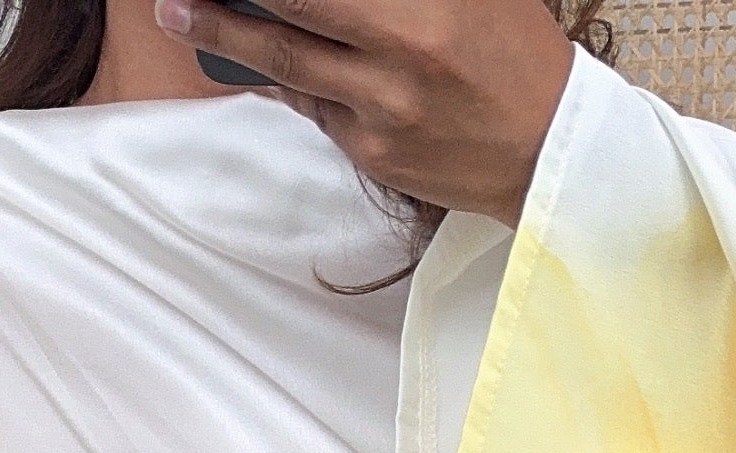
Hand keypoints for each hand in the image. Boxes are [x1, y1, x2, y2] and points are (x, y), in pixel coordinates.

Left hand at [150, 0, 574, 227]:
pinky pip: (315, 107)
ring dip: (229, 39)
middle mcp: (401, 55)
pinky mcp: (375, 155)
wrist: (551, 152)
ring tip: (184, 14)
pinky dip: (286, 78)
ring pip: (290, 65)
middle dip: (225, 3)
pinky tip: (257, 61)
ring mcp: (384, 111)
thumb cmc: (510, 50)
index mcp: (426, 6)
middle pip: (291, 14)